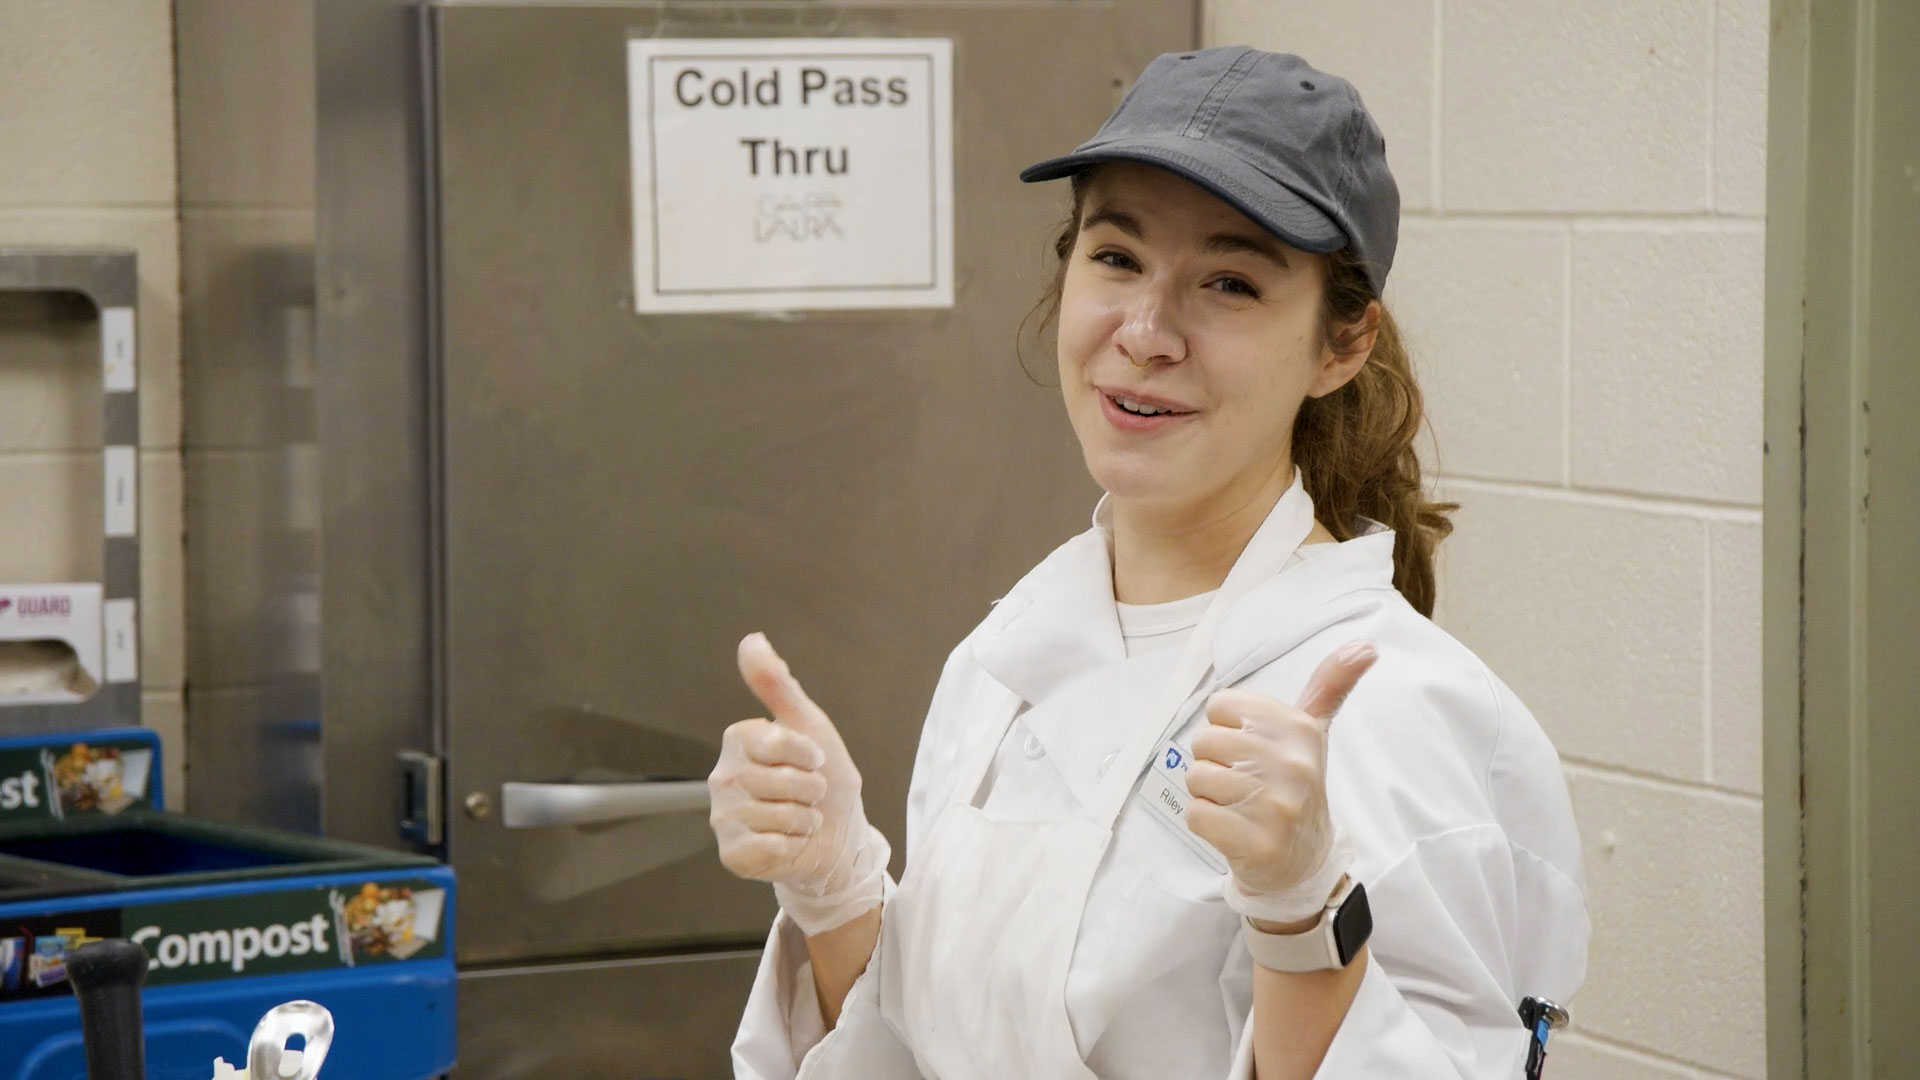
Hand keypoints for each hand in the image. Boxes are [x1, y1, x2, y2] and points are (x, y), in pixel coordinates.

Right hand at [708, 633, 889, 934]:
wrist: (838, 834)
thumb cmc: (824, 776)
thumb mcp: (811, 725)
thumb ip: (778, 685)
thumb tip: (751, 640)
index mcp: (738, 741)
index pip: (776, 741)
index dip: (808, 754)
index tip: (816, 759)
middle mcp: (722, 777)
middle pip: (780, 781)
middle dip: (810, 790)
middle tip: (808, 794)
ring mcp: (723, 817)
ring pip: (778, 816)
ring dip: (804, 820)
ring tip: (800, 819)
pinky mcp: (732, 854)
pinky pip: (770, 847)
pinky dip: (792, 846)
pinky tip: (788, 842)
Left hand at [1185, 640, 1377, 923]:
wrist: (1303, 861)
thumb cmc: (1295, 787)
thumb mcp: (1313, 733)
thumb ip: (1330, 687)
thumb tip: (1366, 645)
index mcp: (1300, 730)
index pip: (1220, 706)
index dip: (1226, 728)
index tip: (1251, 748)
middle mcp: (1292, 764)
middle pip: (1205, 741)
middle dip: (1213, 763)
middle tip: (1243, 781)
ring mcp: (1276, 805)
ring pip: (1197, 778)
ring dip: (1208, 794)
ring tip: (1238, 805)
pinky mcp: (1256, 842)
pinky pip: (1196, 815)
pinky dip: (1204, 822)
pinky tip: (1231, 827)